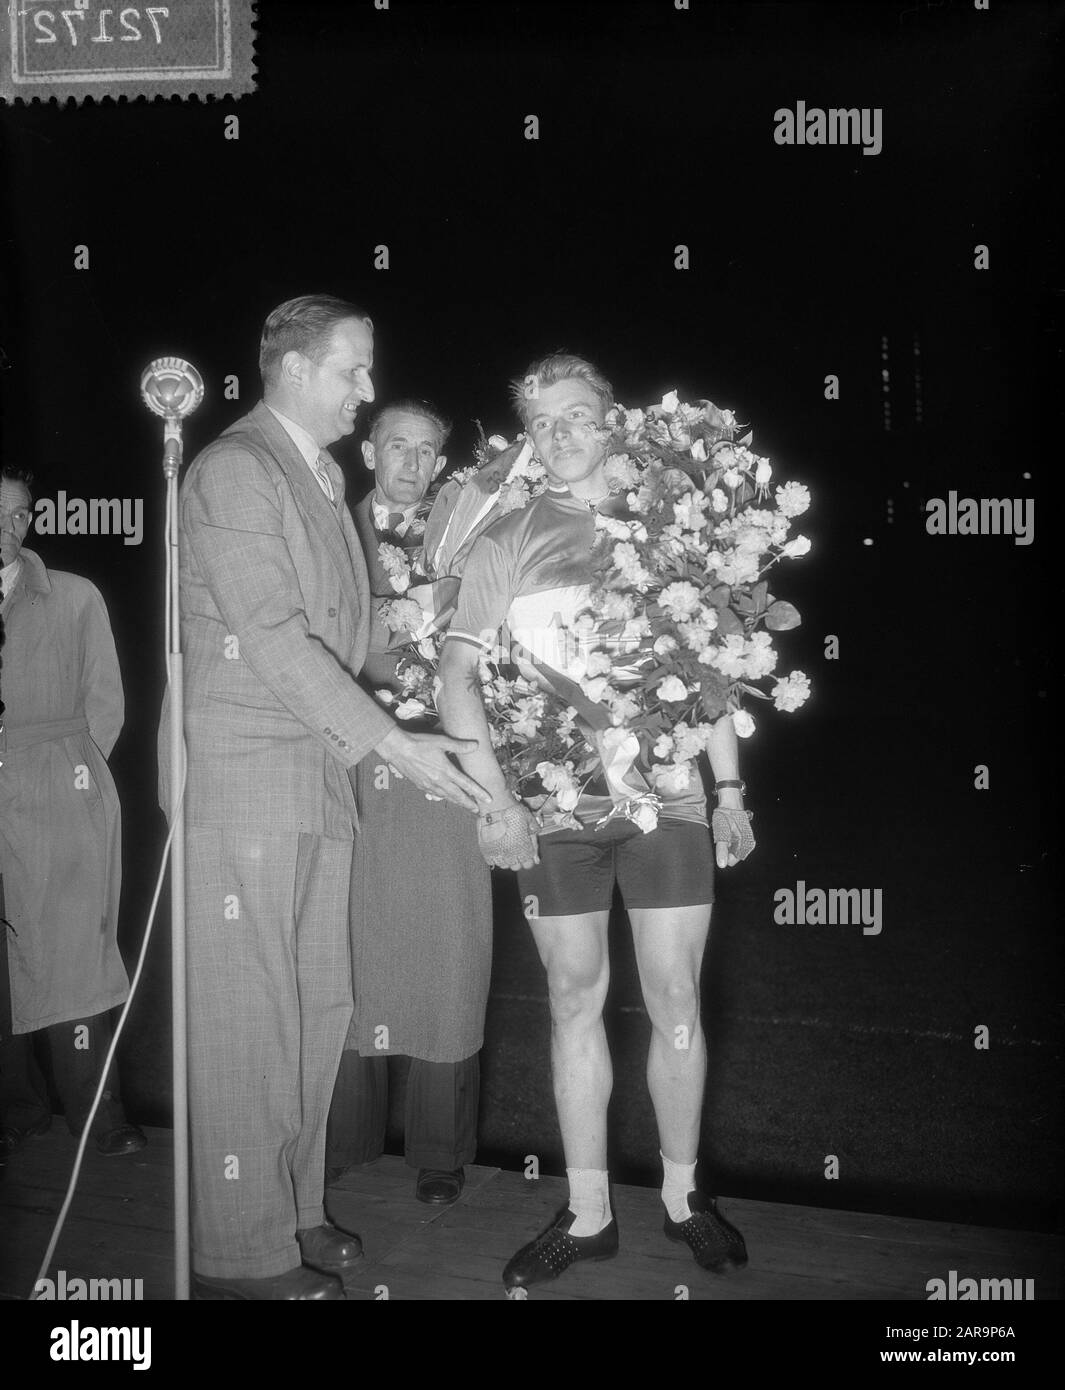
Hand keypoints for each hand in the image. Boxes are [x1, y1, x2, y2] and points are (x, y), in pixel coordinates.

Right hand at [373, 727, 489, 812]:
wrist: (398, 749)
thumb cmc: (420, 743)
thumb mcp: (441, 741)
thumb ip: (459, 745)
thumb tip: (476, 745)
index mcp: (446, 770)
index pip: (466, 784)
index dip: (478, 793)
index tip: (488, 799)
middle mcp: (439, 781)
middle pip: (458, 796)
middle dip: (469, 803)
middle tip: (478, 810)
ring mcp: (429, 785)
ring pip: (446, 797)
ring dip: (457, 802)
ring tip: (465, 806)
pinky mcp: (420, 785)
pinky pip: (435, 794)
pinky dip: (444, 797)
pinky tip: (446, 797)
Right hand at [477, 802, 540, 870]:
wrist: (495, 804)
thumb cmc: (514, 811)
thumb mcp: (529, 821)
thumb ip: (533, 838)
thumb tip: (537, 856)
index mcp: (523, 848)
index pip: (528, 865)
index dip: (528, 860)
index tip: (526, 853)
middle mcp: (511, 854)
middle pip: (516, 867)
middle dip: (518, 860)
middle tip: (516, 849)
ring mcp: (497, 852)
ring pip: (503, 865)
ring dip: (506, 859)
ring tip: (506, 849)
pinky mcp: (486, 849)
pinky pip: (491, 861)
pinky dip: (494, 857)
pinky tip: (497, 848)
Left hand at [712, 806, 754, 867]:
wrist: (730, 802)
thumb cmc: (726, 817)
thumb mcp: (722, 834)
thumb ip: (722, 850)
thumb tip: (722, 865)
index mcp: (745, 845)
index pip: (731, 861)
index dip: (723, 855)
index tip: (719, 845)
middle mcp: (747, 843)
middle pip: (732, 855)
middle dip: (725, 850)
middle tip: (721, 837)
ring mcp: (745, 838)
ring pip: (732, 848)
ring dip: (726, 844)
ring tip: (723, 833)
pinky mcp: (742, 834)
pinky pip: (732, 842)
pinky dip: (727, 839)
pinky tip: (724, 831)